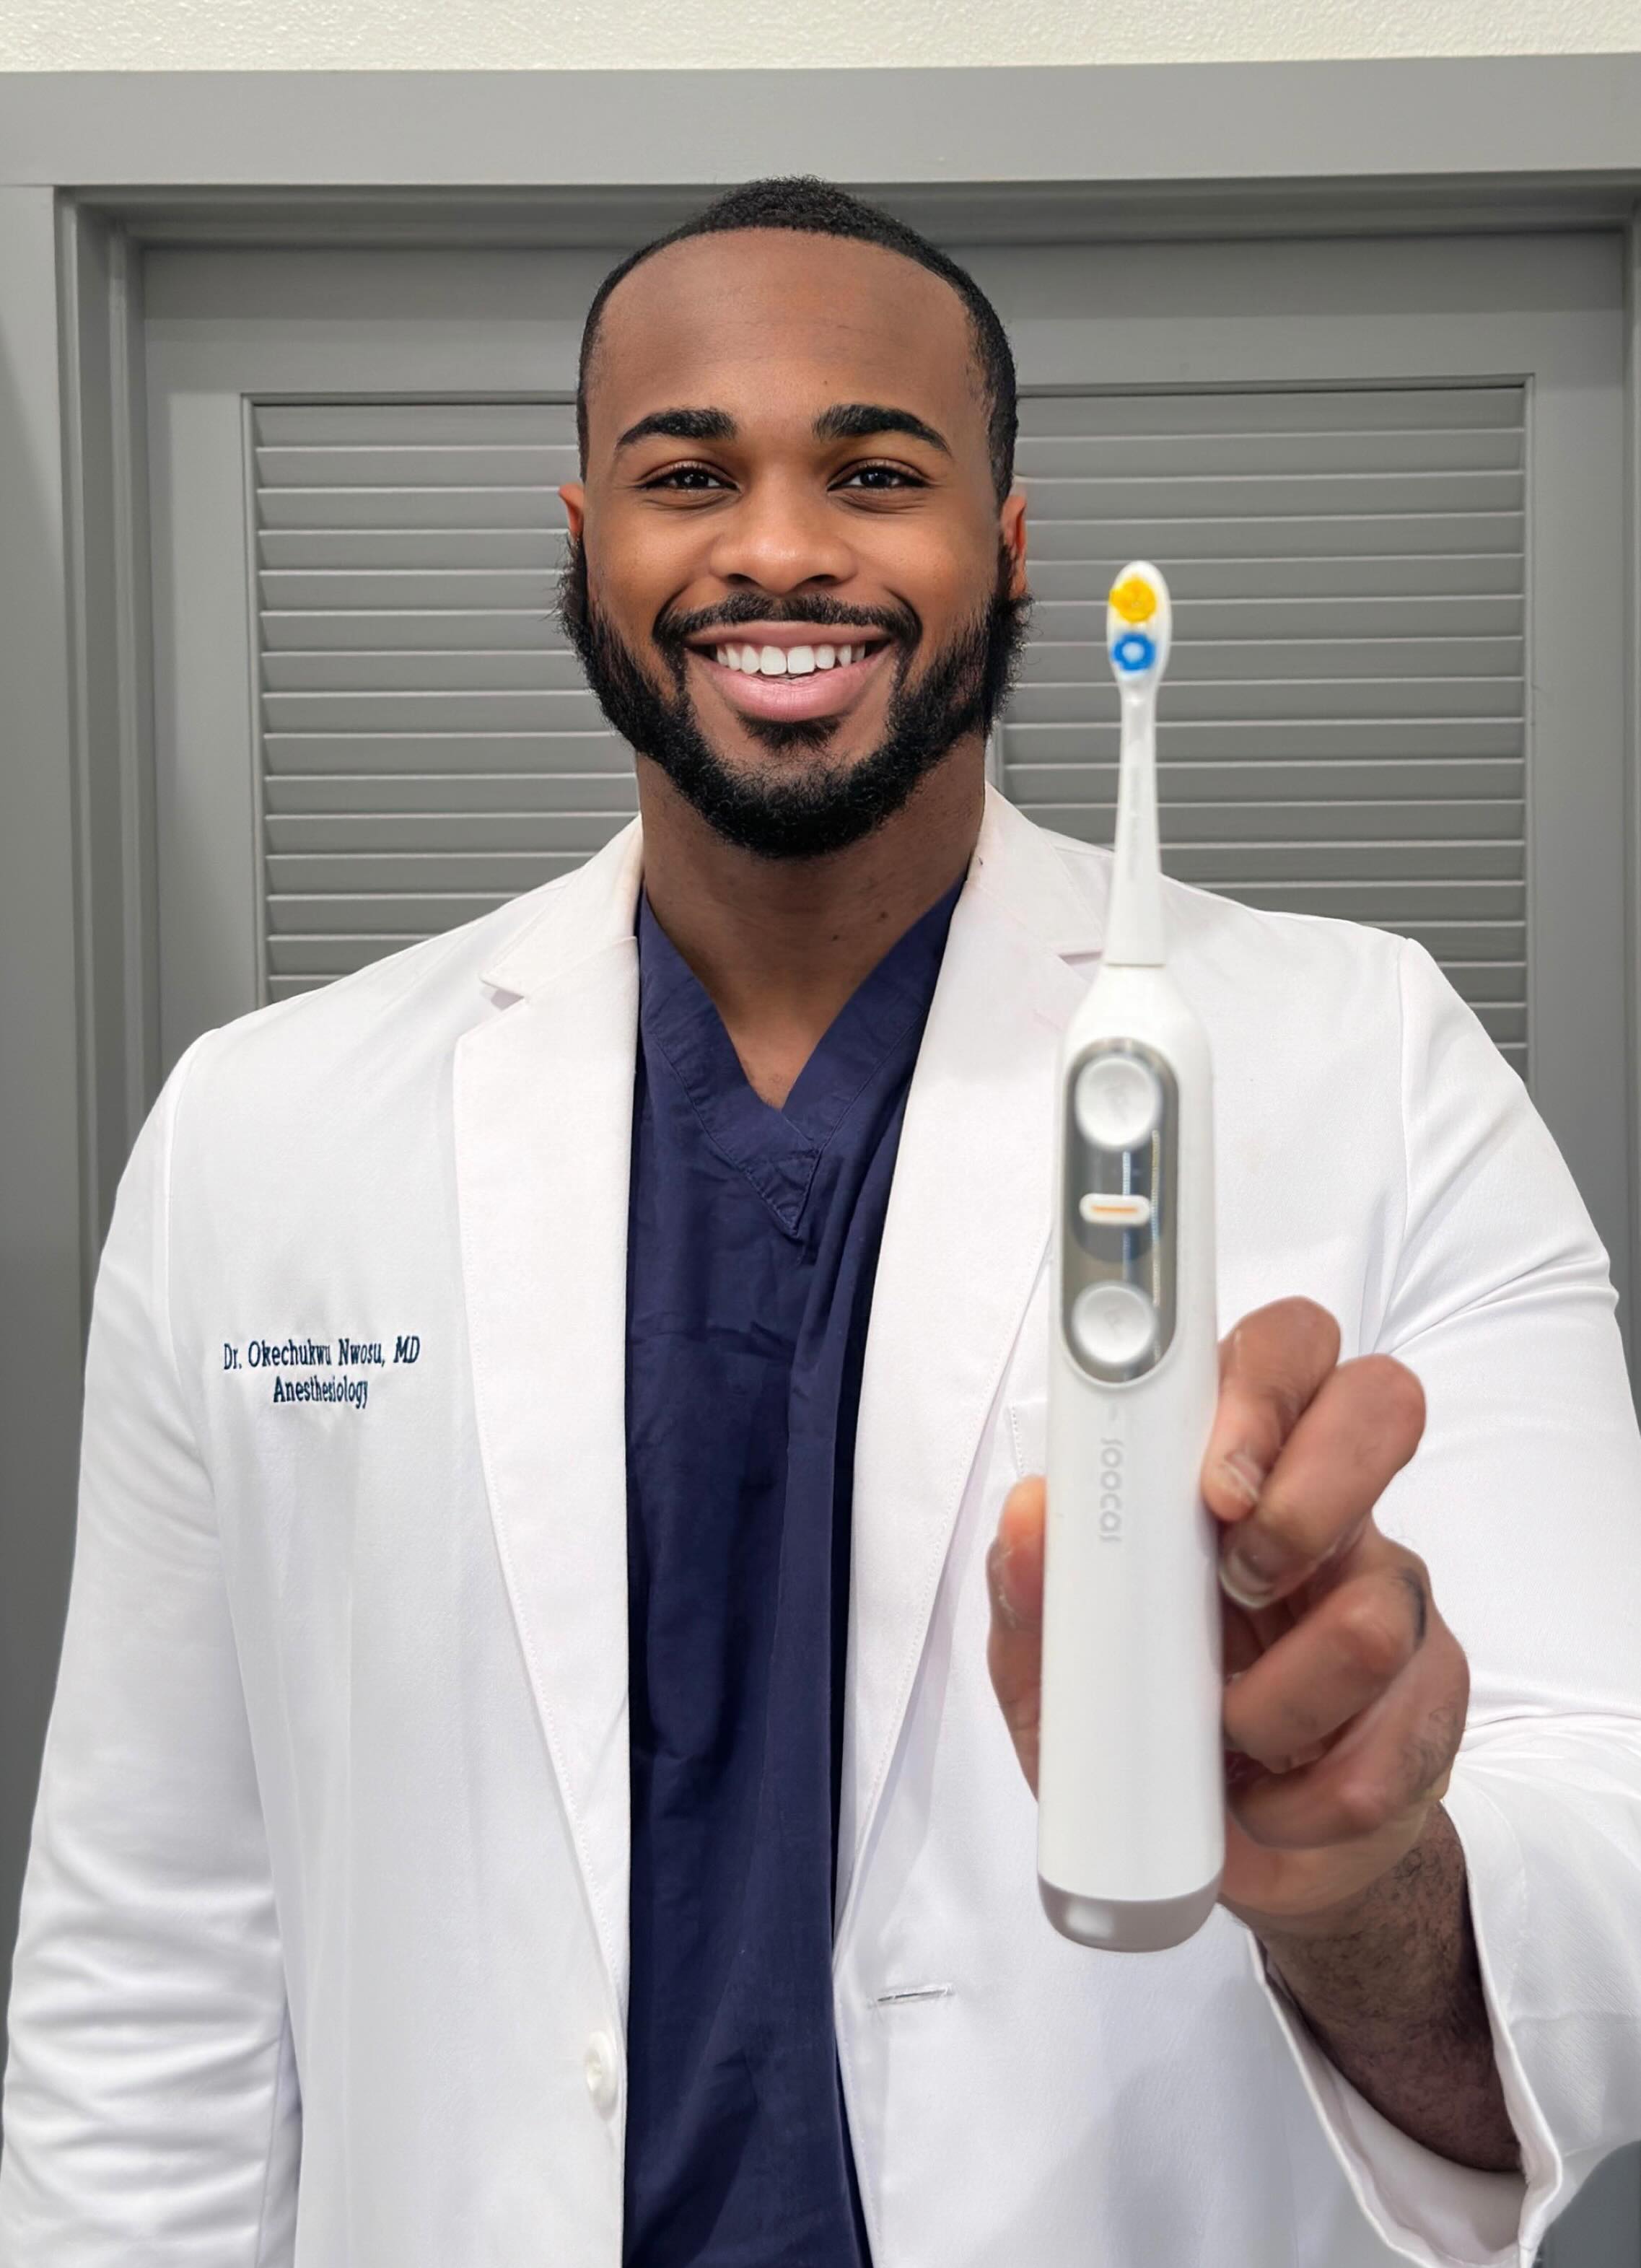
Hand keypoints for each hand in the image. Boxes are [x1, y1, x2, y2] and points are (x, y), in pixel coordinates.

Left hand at [986, 1298, 1469, 1936]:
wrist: (1221, 1851)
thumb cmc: (1134, 1725)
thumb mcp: (1050, 1669)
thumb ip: (1030, 1590)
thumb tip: (1032, 1513)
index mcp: (1228, 1463)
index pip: (1281, 1348)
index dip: (1261, 1388)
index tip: (1213, 1480)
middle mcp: (1324, 1503)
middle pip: (1380, 1407)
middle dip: (1305, 1500)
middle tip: (1237, 1585)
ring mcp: (1389, 1591)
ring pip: (1377, 1612)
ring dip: (1278, 1702)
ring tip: (1228, 1734)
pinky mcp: (1429, 1694)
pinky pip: (1395, 1737)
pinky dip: (1309, 1794)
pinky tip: (1269, 1799)